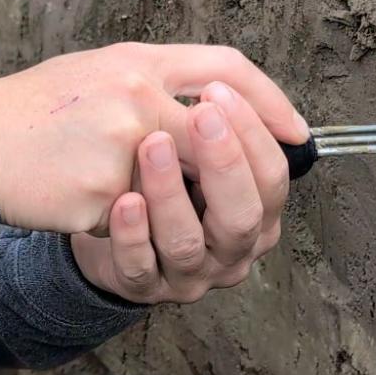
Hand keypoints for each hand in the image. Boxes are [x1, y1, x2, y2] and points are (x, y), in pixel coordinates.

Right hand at [0, 44, 306, 233]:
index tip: (295, 130)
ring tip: (167, 204)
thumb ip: (156, 82)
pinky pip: (138, 219)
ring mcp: (119, 146)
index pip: (225, 66)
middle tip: (258, 185)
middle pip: (220, 132)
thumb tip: (221, 103)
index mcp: (136, 59)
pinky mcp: (101, 195)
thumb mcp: (96, 73)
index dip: (268, 99)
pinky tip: (101, 210)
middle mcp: (134, 95)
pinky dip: (129, 222)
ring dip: (178, 200)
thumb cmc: (32, 111)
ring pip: (183, 184)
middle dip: (240, 164)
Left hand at [70, 82, 289, 303]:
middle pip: (242, 215)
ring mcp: (188, 274)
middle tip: (200, 115)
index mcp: (258, 212)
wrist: (104, 216)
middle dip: (224, 163)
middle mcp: (231, 249)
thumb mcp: (195, 143)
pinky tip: (123, 200)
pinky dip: (132, 234)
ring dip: (171, 192)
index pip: (272, 177)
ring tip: (152, 145)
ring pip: (186, 242)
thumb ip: (220, 115)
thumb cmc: (159, 174)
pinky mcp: (142, 287)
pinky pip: (139, 267)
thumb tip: (239, 87)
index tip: (219, 91)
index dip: (252, 135)